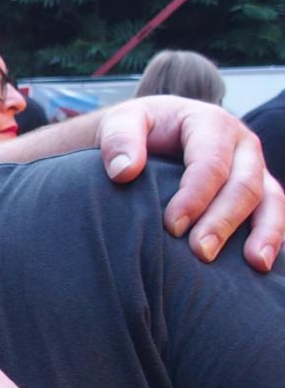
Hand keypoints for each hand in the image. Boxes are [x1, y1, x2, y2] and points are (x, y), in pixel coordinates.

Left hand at [96, 95, 282, 270]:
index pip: (210, 163)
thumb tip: (124, 172)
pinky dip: (273, 236)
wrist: (147, 133)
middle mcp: (241, 143)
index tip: (172, 227)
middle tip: (200, 253)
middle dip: (223, 221)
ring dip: (264, 233)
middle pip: (244, 184)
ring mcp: (254, 167)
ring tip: (255, 264)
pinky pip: (273, 213)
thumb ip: (118, 140)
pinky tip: (262, 264)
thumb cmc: (134, 130)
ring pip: (271, 200)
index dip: (195, 196)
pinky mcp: (259, 190)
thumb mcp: (119, 123)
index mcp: (210, 123)